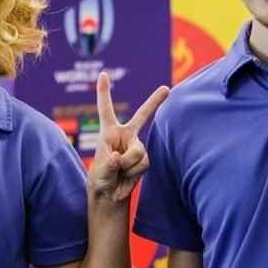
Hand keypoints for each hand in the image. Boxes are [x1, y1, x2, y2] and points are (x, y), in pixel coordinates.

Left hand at [88, 72, 168, 202]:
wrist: (110, 193)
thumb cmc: (100, 177)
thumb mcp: (101, 169)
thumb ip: (111, 162)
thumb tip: (120, 157)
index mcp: (109, 132)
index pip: (106, 108)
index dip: (104, 92)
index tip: (103, 74)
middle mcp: (125, 136)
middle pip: (142, 116)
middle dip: (154, 102)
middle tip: (166, 89)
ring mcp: (136, 147)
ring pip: (138, 151)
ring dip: (128, 164)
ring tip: (119, 171)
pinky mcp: (144, 159)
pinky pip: (143, 163)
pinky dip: (134, 171)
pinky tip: (127, 176)